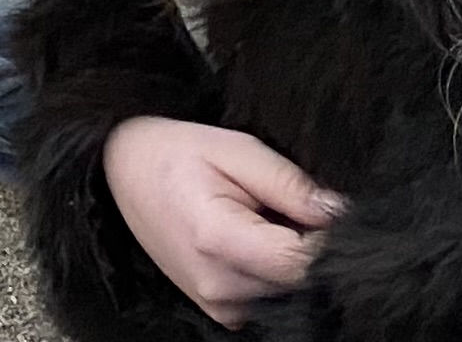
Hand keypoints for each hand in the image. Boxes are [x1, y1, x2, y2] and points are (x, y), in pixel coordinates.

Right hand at [102, 118, 341, 326]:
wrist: (122, 173)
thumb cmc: (175, 154)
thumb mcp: (236, 149)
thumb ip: (290, 184)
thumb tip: (339, 214)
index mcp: (219, 241)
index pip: (304, 262)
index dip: (328, 238)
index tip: (328, 211)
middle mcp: (219, 286)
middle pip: (300, 279)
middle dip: (309, 244)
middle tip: (285, 204)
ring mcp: (218, 306)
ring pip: (288, 290)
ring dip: (289, 258)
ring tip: (263, 217)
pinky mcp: (222, 312)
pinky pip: (269, 297)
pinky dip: (272, 271)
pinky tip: (253, 238)